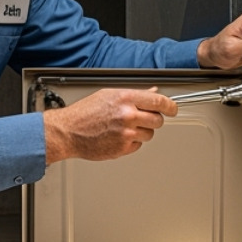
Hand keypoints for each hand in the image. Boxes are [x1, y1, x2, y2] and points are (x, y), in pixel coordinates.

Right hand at [43, 88, 178, 163]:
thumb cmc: (84, 113)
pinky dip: (131, 142)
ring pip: (149, 134)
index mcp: (125, 98)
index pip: (159, 102)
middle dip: (154, 120)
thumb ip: (133, 95)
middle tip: (143, 119)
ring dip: (142, 132)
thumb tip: (152, 93)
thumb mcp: (109, 95)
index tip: (173, 109)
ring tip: (123, 128)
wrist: (68, 132)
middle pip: (158, 120)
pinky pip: (138, 145)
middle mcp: (127, 115)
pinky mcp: (122, 148)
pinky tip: (117, 137)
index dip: (170, 106)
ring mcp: (126, 133)